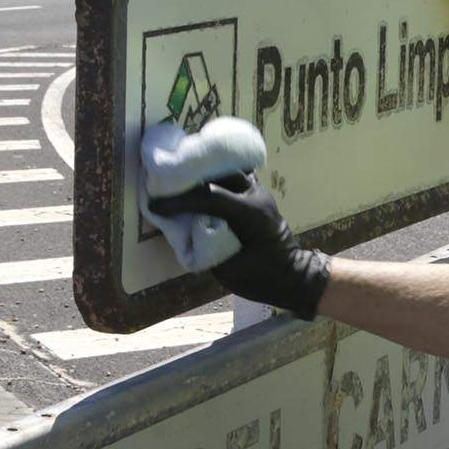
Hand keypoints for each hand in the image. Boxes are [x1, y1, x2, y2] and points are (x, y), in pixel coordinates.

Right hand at [145, 171, 331, 317]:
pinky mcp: (257, 193)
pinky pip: (232, 178)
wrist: (292, 276)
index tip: (157, 204)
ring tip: (176, 177)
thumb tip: (184, 226)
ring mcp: (259, 191)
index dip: (179, 200)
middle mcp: (256, 196)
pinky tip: (195, 179)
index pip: (209, 198)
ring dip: (201, 173)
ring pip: (226, 170)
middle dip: (188, 177)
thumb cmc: (261, 278)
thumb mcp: (227, 268)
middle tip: (162, 182)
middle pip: (217, 174)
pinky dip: (213, 177)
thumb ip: (206, 243)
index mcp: (251, 214)